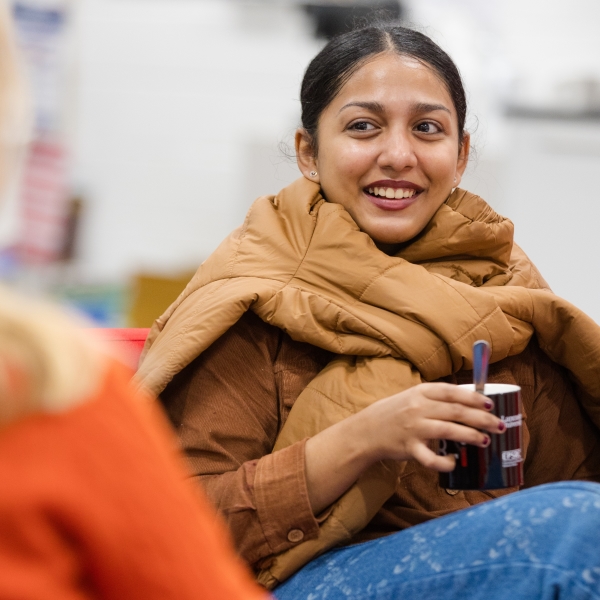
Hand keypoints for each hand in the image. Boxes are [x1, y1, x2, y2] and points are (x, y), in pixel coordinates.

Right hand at [357, 382, 504, 471]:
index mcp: (421, 392)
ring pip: (448, 431)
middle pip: (456, 411)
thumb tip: (471, 400)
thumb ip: (437, 398)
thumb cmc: (395, 412)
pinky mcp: (409, 449)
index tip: (491, 404)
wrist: (367, 430)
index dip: (474, 397)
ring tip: (486, 441)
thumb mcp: (413, 397)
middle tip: (499, 426)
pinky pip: (430, 458)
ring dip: (471, 436)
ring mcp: (413, 428)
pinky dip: (445, 462)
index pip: (452, 392)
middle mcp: (418, 408)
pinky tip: (454, 462)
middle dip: (482, 419)